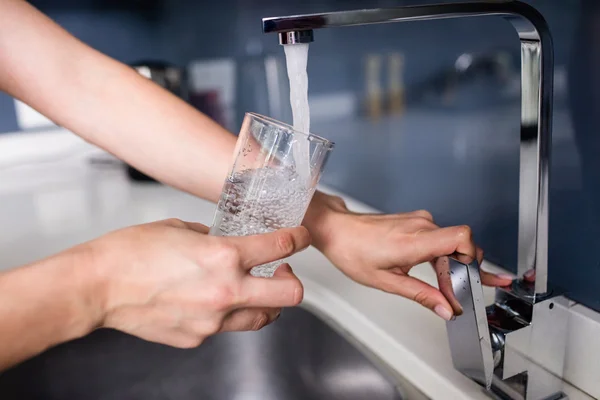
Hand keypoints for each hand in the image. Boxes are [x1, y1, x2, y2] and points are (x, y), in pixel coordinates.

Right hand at [82, 219, 309, 347]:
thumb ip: (211, 237)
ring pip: (264, 318)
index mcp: (224, 256)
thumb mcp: (179, 227)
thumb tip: (225, 241)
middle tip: (284, 271)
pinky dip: (227, 314)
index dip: (299, 238)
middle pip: (290, 295)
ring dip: (266, 302)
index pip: (281, 247)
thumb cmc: (130, 252)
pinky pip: (226, 327)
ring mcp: (213, 321)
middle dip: (294, 281)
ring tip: (252, 289)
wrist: (96, 287)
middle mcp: (226, 291)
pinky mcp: (198, 338)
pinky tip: (209, 301)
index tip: (300, 237)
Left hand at [304, 193, 512, 319]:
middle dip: (467, 269)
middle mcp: (421, 225)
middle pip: (462, 243)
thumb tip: (446, 309)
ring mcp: (418, 220)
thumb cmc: (353, 252)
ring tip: (453, 287)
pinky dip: (443, 255)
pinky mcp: (415, 221)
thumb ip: (420, 294)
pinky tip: (439, 272)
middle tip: (471, 291)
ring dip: (454, 264)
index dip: (474, 258)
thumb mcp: (387, 281)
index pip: (462, 237)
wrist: (336, 230)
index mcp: (414, 241)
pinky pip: (439, 237)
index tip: (474, 280)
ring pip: (452, 241)